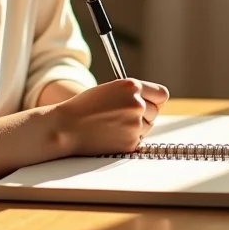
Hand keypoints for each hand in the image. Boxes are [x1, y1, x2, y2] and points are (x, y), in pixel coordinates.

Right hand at [55, 78, 169, 155]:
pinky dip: (128, 139)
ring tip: (113, 124)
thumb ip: (132, 94)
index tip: (150, 103)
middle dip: (144, 115)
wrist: (67, 127)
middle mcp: (137, 104)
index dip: (155, 100)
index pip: (161, 94)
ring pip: (148, 127)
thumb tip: (155, 104)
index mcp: (132, 86)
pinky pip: (138, 140)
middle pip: (156, 112)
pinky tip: (111, 134)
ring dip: (136, 127)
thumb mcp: (110, 90)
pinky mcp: (131, 142)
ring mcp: (135, 124)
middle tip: (123, 116)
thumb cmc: (85, 107)